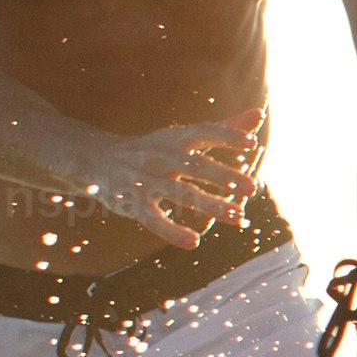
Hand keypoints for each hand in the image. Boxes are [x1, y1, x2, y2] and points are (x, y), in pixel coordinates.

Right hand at [73, 108, 261, 245]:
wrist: (98, 159)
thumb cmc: (154, 148)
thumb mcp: (185, 136)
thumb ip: (223, 128)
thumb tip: (259, 115)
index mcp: (176, 139)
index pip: (203, 133)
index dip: (225, 136)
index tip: (251, 142)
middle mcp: (161, 157)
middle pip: (194, 166)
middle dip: (223, 176)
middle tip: (252, 187)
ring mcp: (146, 181)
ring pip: (179, 193)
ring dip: (208, 204)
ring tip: (237, 216)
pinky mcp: (133, 204)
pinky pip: (153, 219)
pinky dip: (172, 231)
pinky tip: (194, 242)